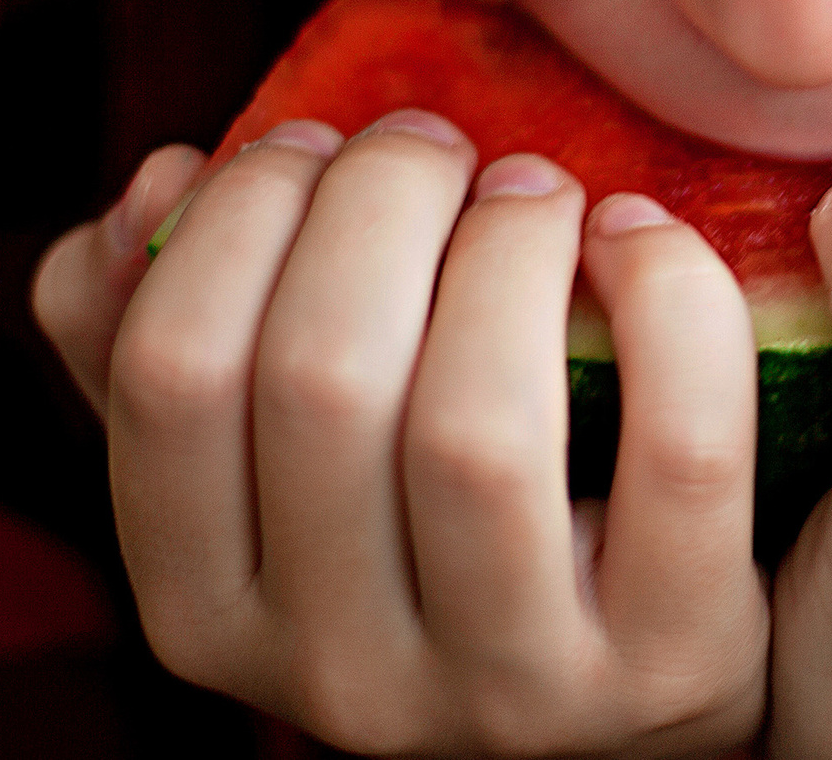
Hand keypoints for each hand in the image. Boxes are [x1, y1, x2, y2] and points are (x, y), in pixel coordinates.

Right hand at [32, 115, 768, 756]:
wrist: (628, 682)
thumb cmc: (420, 518)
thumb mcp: (262, 448)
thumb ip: (154, 324)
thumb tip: (164, 182)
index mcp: (206, 611)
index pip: (174, 373)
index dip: (240, 212)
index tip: (313, 144)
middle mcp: (340, 677)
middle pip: (325, 377)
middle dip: (383, 198)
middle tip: (435, 146)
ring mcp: (512, 686)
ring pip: (478, 426)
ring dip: (510, 243)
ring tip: (533, 193)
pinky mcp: (673, 661)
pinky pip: (678, 449)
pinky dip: (669, 301)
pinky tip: (641, 239)